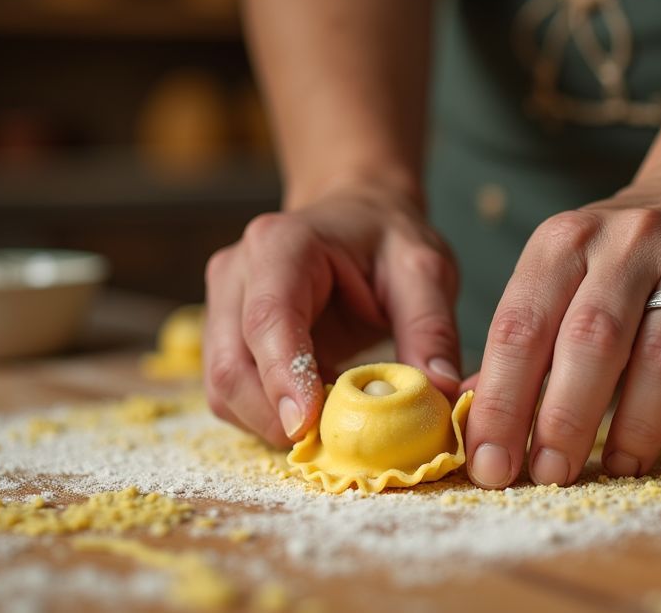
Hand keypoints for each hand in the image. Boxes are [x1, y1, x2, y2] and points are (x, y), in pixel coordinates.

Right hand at [203, 184, 462, 446]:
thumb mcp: (425, 270)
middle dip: (276, 416)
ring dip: (272, 422)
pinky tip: (315, 409)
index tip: (307, 426)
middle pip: (232, 365)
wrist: (355, 219)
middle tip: (337, 441)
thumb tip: (439, 390)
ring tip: (332, 422)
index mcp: (282, 245)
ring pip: (223, 388)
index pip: (268, 319)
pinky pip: (232, 394)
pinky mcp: (223, 337)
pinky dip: (269, 417)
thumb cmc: (387, 240)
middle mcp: (237, 273)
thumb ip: (431, 328)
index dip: (282, 377)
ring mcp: (221, 306)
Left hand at [465, 162, 660, 487]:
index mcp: (564, 241)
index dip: (501, 402)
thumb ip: (526, 342)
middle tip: (552, 475)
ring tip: (620, 465)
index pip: (520, 328)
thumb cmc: (623, 259)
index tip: (491, 462)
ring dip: (640, 420)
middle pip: (592, 339)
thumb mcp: (563, 275)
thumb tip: (478, 423)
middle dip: (565, 418)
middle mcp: (629, 240)